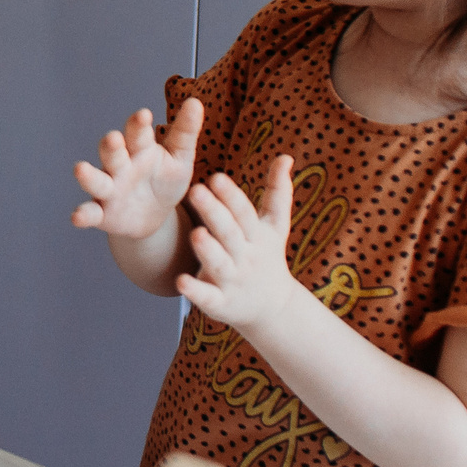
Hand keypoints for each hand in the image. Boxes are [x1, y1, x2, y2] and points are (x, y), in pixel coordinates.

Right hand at [72, 99, 201, 241]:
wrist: (154, 216)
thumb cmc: (165, 180)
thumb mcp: (180, 158)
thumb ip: (185, 132)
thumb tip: (195, 102)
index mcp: (140, 149)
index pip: (137, 133)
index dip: (138, 125)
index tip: (144, 115)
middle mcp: (120, 166)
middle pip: (112, 153)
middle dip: (111, 146)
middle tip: (114, 138)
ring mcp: (109, 189)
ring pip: (96, 180)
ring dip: (88, 175)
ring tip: (80, 169)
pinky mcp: (102, 214)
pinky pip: (91, 213)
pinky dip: (83, 214)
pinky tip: (77, 217)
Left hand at [176, 156, 307, 329]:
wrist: (273, 310)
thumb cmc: (266, 257)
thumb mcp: (275, 227)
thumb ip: (278, 192)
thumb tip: (286, 156)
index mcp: (256, 236)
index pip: (244, 213)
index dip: (231, 196)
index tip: (216, 177)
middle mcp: (246, 257)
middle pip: (230, 233)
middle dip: (214, 213)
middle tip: (196, 190)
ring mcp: (233, 281)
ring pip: (219, 264)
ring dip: (208, 250)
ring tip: (195, 233)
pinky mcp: (221, 304)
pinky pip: (208, 297)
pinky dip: (196, 291)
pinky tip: (180, 281)